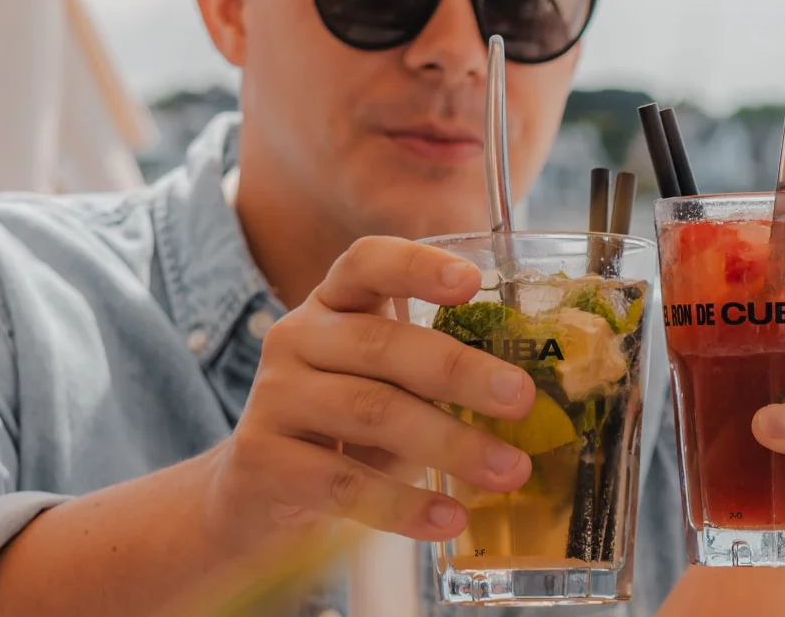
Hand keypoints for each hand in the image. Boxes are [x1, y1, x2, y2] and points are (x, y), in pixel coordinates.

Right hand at [200, 237, 536, 552]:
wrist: (255, 495)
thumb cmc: (344, 430)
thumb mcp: (387, 388)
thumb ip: (436, 378)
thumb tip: (529, 397)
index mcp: (333, 305)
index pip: (367, 264)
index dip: (417, 266)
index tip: (471, 280)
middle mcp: (296, 338)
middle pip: (382, 344)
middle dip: (462, 372)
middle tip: (522, 400)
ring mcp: (274, 397)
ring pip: (371, 412)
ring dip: (450, 443)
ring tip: (508, 472)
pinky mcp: (262, 460)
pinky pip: (342, 482)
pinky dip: (403, 505)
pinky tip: (448, 520)